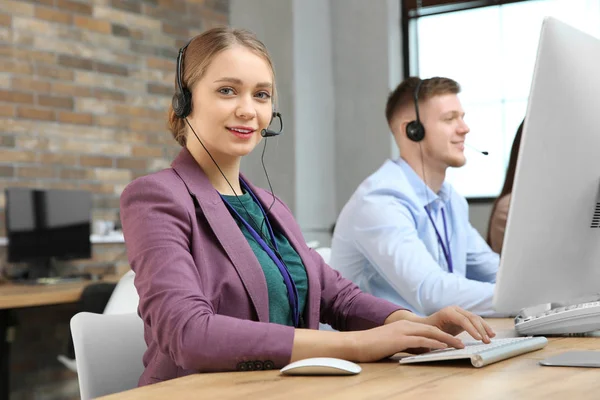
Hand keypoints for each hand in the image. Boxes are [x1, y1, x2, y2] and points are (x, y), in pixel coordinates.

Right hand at [349, 319, 464, 362]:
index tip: (454, 341)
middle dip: (449, 336)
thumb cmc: (372, 346)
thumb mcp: (392, 343)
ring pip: (429, 334)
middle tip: (462, 343)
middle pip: (432, 330)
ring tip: (459, 345)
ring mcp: (402, 331)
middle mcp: (405, 325)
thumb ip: (406, 344)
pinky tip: (442, 347)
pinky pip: (420, 341)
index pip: (428, 329)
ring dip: (446, 339)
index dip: (442, 334)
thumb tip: (419, 351)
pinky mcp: (399, 339)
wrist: (356, 343)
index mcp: (403, 325)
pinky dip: (433, 344)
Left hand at [420, 306, 495, 343]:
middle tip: (487, 341)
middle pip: (471, 318)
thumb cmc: (428, 331)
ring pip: (476, 318)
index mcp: (447, 312)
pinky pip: (475, 321)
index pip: (463, 320)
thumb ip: (446, 339)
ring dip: (485, 328)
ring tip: (491, 337)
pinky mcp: (464, 316)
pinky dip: (483, 327)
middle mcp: (455, 309)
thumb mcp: (435, 335)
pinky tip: (490, 334)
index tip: (479, 339)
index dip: (472, 329)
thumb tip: (460, 345)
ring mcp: (460, 312)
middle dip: (481, 329)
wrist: (425, 325)